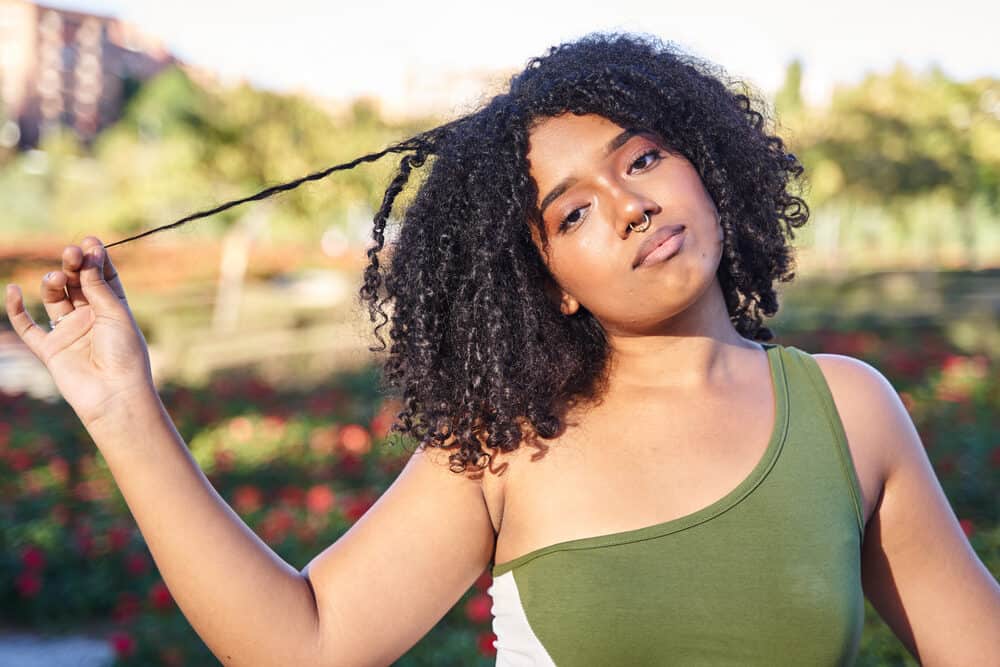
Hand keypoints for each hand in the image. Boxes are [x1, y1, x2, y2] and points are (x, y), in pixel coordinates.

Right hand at [4, 236, 156, 428]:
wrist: (114, 395)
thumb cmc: (124, 354)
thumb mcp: (116, 314)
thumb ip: (97, 287)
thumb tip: (87, 257)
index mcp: (114, 309)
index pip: (102, 277)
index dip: (95, 259)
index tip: (89, 241)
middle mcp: (91, 318)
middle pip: (77, 283)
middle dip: (73, 265)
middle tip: (71, 252)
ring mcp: (70, 332)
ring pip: (54, 298)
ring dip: (53, 283)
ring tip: (57, 277)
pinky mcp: (50, 349)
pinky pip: (28, 327)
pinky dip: (17, 309)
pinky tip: (14, 290)